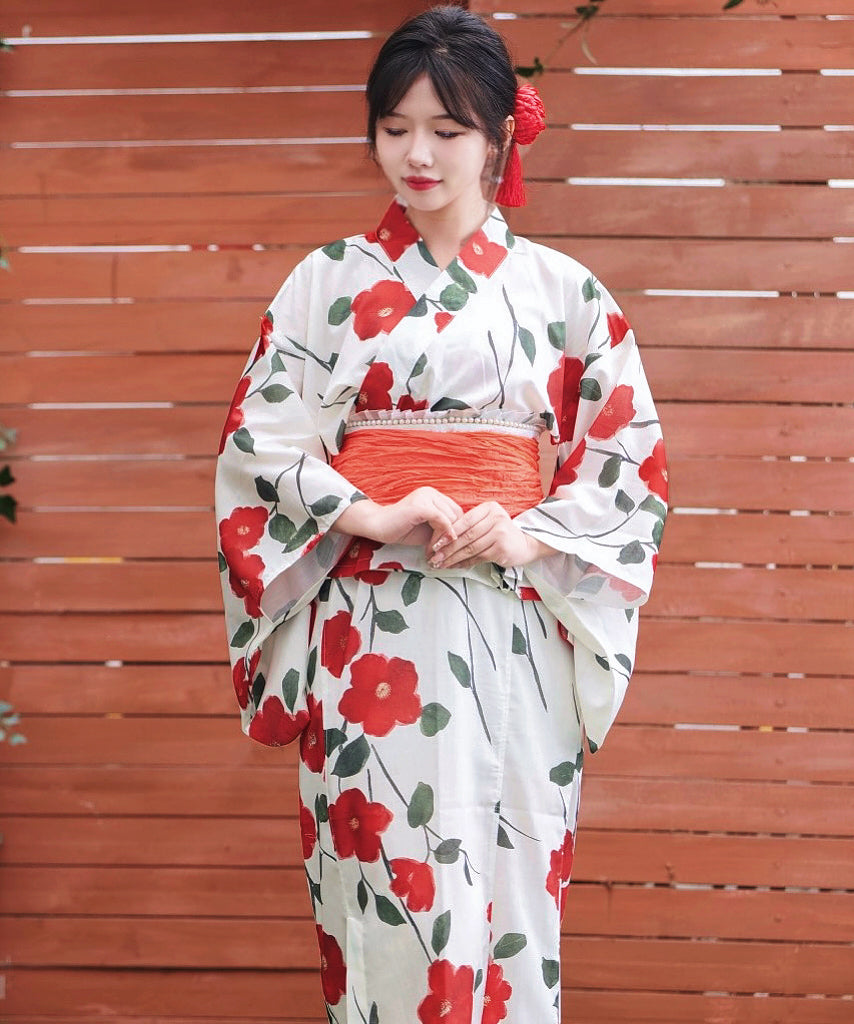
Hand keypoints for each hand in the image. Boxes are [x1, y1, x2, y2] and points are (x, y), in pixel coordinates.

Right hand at [332, 487, 462, 547]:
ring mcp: (426, 497)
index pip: (457, 512)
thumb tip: (462, 537)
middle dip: (452, 536)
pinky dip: (441, 535)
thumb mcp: (428, 528)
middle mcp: (431, 492)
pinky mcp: (421, 506)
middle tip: (442, 551)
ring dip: (446, 538)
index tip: (448, 546)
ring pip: (451, 519)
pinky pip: (442, 521)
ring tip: (435, 549)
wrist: (377, 526)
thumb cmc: (401, 528)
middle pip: (457, 515)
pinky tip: (433, 546)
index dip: (456, 530)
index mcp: (434, 496)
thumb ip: (444, 528)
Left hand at [428, 501, 554, 568]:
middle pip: (466, 536)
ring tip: (440, 563)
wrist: (525, 544)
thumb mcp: (488, 521)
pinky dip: (464, 563)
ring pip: (470, 548)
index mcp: (489, 508)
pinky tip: (454, 566)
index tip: (435, 543)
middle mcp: (496, 518)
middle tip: (434, 556)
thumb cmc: (501, 533)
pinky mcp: (501, 548)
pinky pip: (477, 557)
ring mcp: (500, 533)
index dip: (448, 533)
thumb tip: (442, 536)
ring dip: (453, 558)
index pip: (464, 521)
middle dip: (447, 548)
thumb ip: (470, 525)